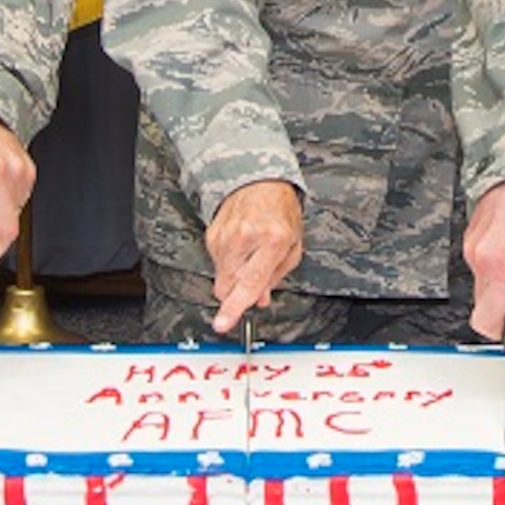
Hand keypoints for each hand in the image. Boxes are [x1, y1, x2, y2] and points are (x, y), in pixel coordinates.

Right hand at [205, 179, 303, 334]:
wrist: (258, 181)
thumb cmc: (280, 212)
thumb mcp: (292, 245)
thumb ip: (276, 276)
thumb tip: (258, 300)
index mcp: (272, 240)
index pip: (250, 282)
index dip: (235, 307)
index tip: (223, 323)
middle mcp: (245, 237)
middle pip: (228, 286)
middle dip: (237, 293)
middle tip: (252, 278)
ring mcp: (225, 235)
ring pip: (221, 278)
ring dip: (234, 276)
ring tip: (249, 254)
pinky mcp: (211, 235)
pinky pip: (216, 263)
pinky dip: (228, 262)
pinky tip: (240, 246)